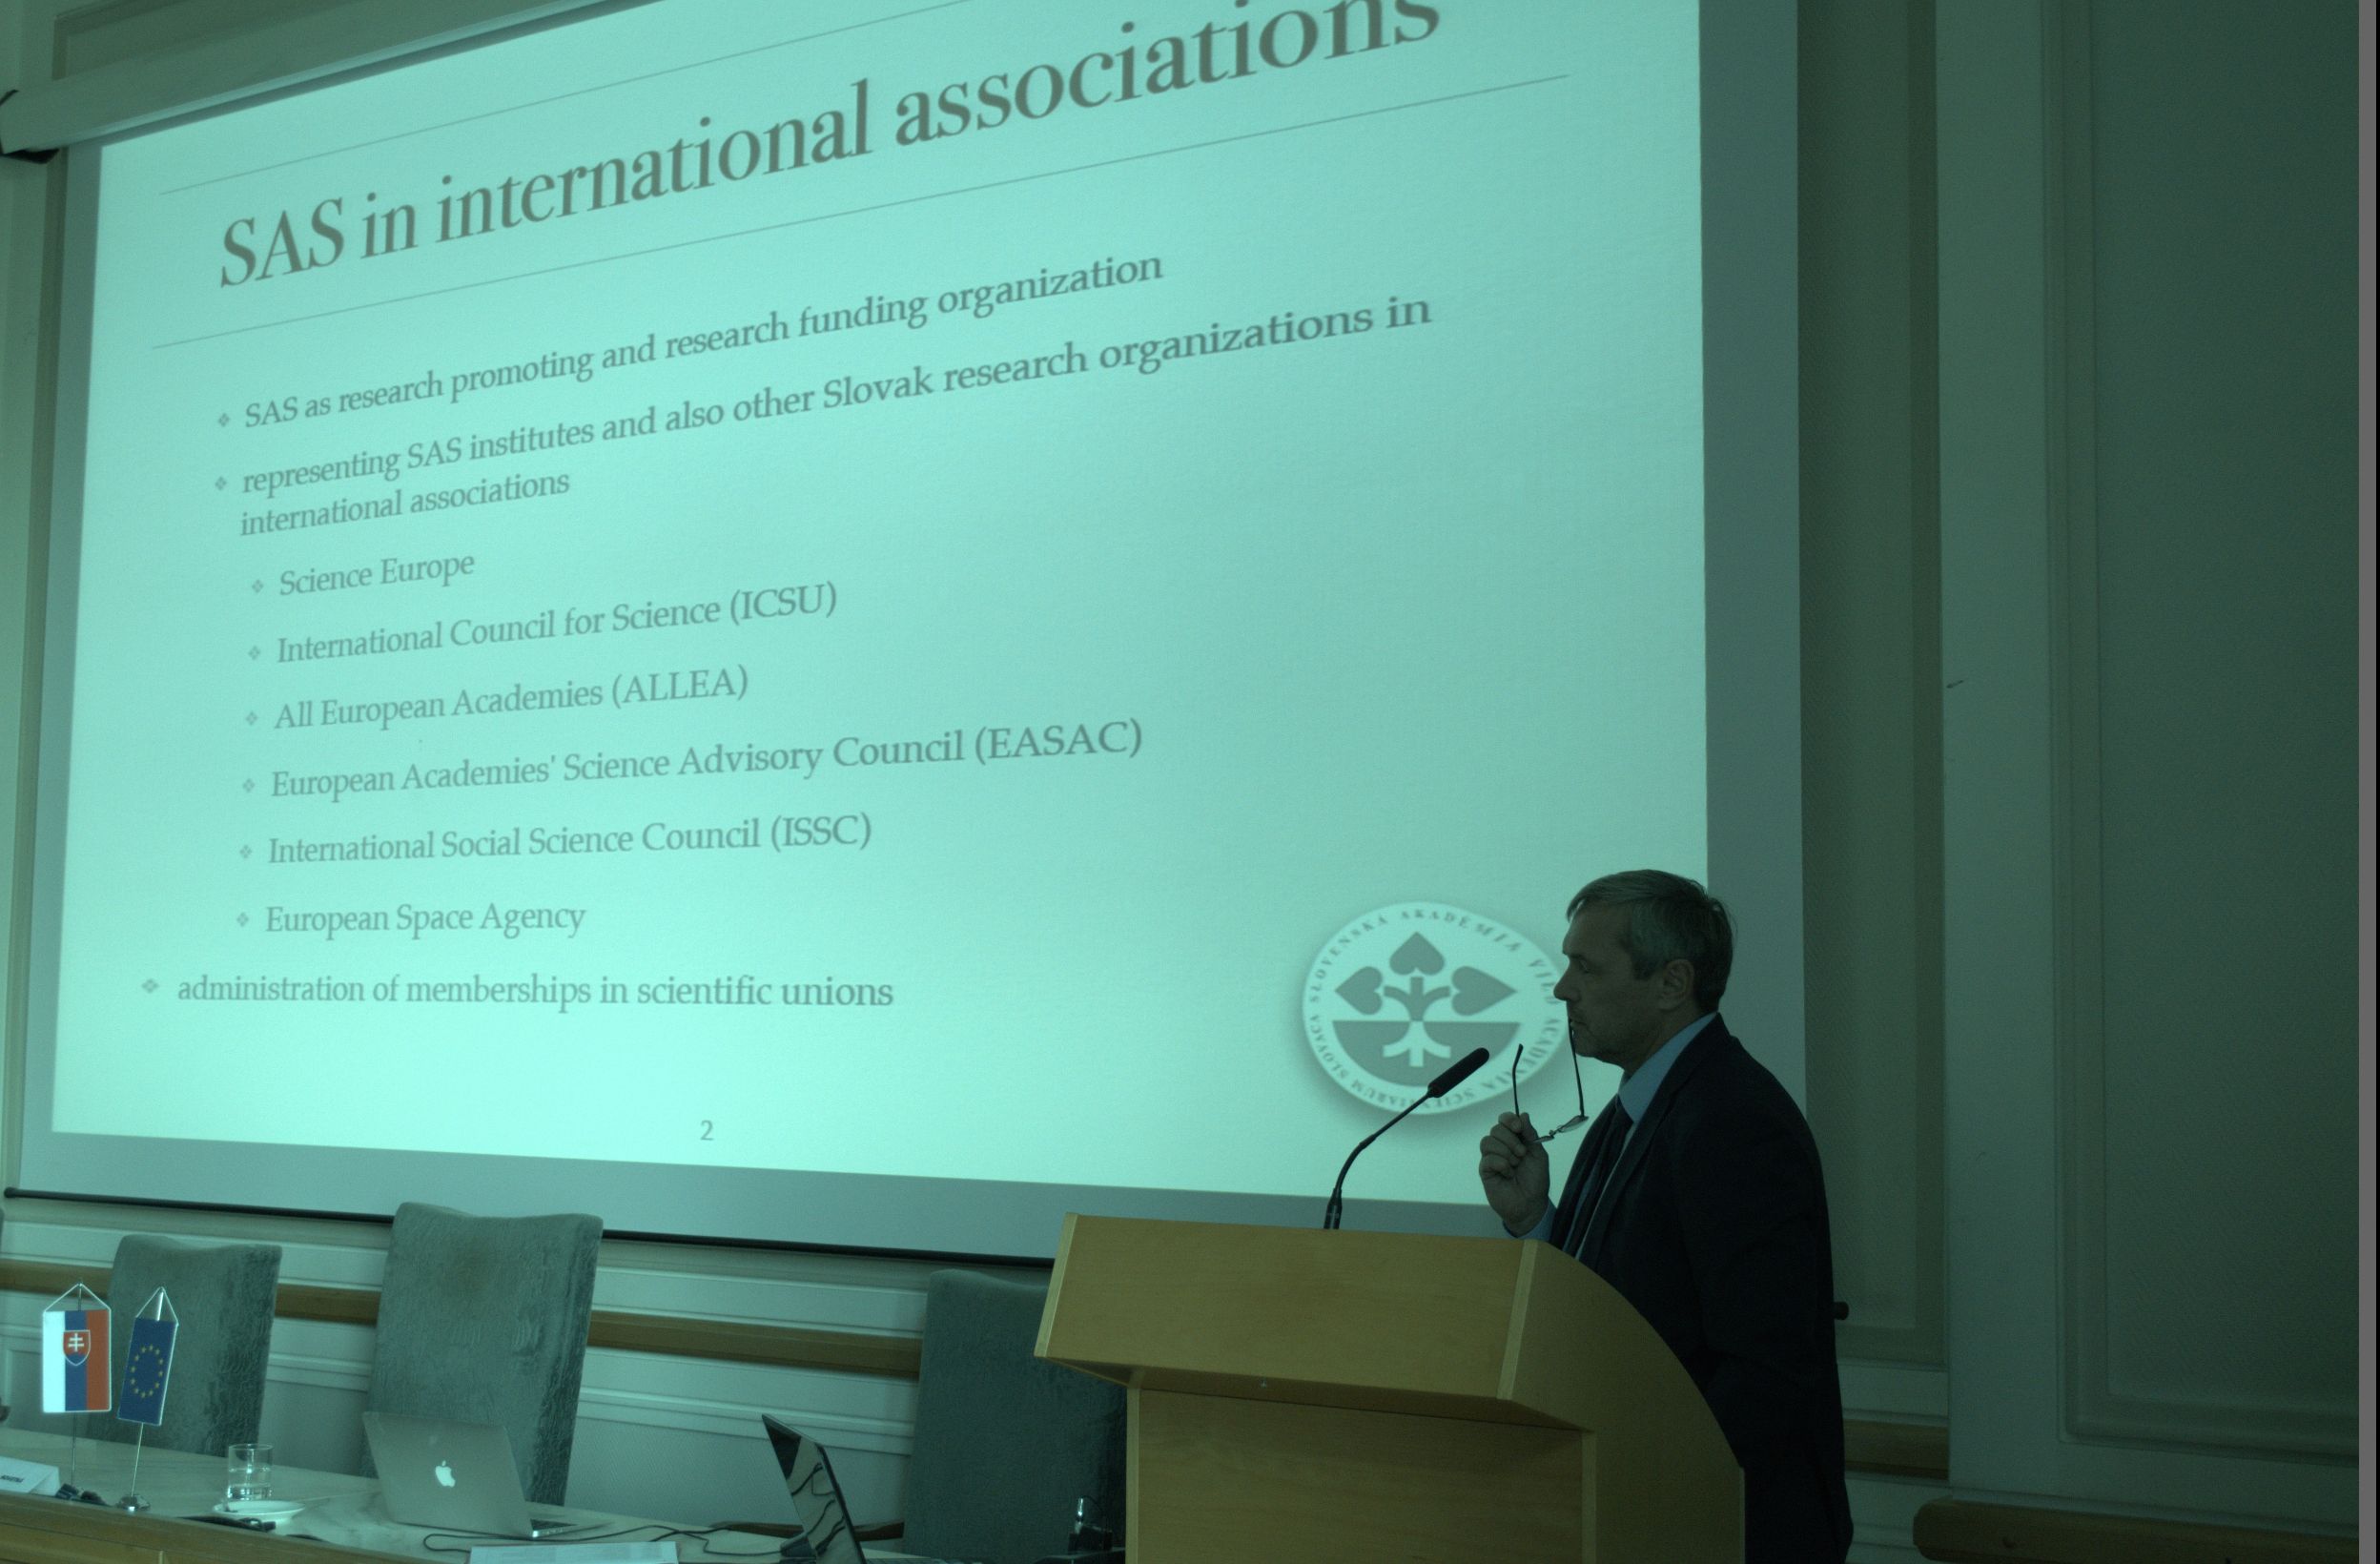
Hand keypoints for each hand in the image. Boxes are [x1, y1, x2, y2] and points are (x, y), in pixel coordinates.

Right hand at [1479, 1111, 1550, 1233]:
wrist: (1531, 1205)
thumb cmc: (1536, 1181)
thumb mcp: (1539, 1155)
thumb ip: (1531, 1135)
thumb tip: (1523, 1114)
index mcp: (1514, 1140)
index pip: (1504, 1120)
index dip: (1509, 1119)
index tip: (1519, 1128)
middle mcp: (1501, 1146)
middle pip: (1496, 1129)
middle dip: (1511, 1140)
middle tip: (1522, 1154)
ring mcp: (1491, 1158)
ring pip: (1488, 1141)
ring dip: (1505, 1152)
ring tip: (1515, 1165)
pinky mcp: (1485, 1171)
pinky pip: (1487, 1158)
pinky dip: (1501, 1164)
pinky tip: (1508, 1174)